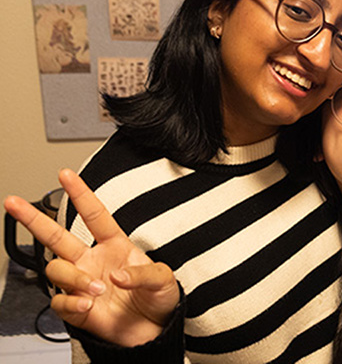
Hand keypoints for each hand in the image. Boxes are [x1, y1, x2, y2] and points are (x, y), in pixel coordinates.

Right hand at [4, 169, 179, 346]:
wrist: (155, 332)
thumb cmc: (160, 299)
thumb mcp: (163, 279)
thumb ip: (142, 273)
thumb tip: (116, 274)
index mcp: (115, 245)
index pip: (94, 214)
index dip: (80, 193)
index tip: (65, 174)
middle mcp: (93, 261)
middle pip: (56, 236)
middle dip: (33, 219)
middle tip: (14, 202)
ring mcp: (82, 284)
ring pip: (56, 269)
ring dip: (74, 279)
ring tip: (96, 291)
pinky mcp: (76, 309)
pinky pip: (59, 302)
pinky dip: (71, 302)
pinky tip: (88, 305)